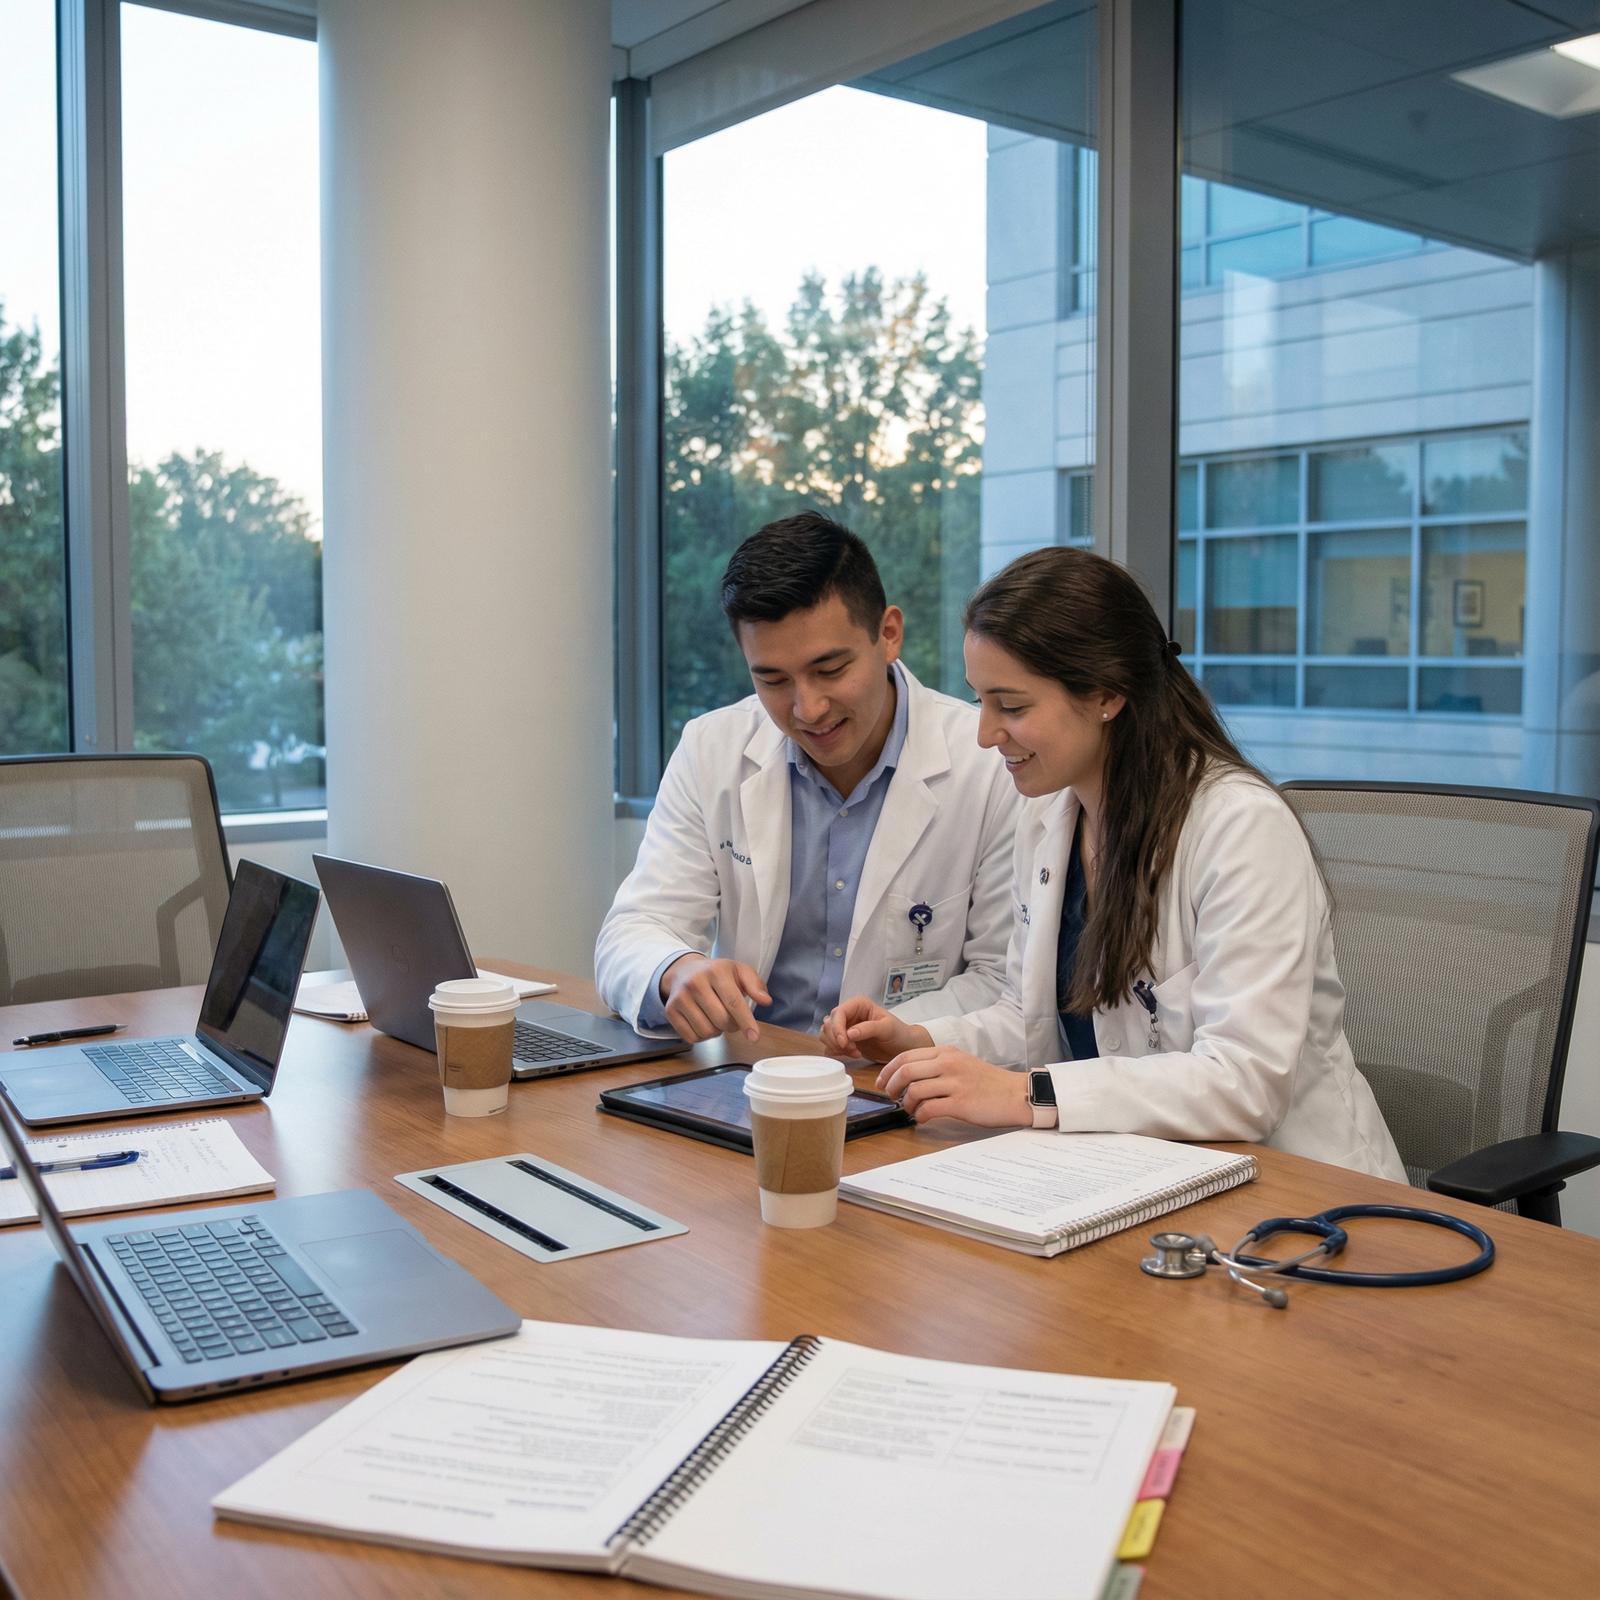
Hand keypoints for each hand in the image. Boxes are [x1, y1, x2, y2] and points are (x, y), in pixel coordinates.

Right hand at [660, 955, 770, 1043]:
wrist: (683, 970)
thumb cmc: (715, 974)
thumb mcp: (738, 971)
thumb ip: (755, 985)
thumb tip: (766, 1001)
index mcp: (716, 972)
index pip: (734, 1002)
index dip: (746, 1022)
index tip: (754, 1037)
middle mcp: (696, 983)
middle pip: (722, 1020)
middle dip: (732, 1025)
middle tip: (731, 1017)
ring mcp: (681, 998)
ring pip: (707, 1031)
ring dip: (716, 1031)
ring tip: (715, 1017)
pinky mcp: (671, 1011)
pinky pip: (691, 1037)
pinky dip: (701, 1036)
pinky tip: (703, 1021)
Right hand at [819, 995, 930, 1062]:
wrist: (903, 1047)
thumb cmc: (899, 1033)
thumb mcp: (887, 1029)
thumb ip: (868, 1029)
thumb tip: (849, 1033)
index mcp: (858, 1004)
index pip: (838, 1013)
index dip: (837, 1029)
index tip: (844, 1043)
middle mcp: (849, 1013)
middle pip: (829, 1024)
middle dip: (837, 1039)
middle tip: (853, 1050)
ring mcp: (845, 1026)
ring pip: (826, 1034)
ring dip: (836, 1046)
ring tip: (854, 1052)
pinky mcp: (844, 1039)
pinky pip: (830, 1044)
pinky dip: (837, 1051)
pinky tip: (853, 1054)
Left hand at [875, 1047, 1032, 1127]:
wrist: (1016, 1094)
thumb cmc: (989, 1082)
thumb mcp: (961, 1063)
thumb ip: (938, 1065)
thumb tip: (910, 1077)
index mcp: (946, 1052)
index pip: (906, 1056)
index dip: (888, 1070)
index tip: (882, 1082)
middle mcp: (948, 1064)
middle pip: (905, 1071)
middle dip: (891, 1086)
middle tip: (891, 1096)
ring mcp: (954, 1083)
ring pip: (914, 1090)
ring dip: (906, 1103)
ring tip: (911, 1110)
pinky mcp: (960, 1103)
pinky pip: (928, 1109)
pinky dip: (919, 1115)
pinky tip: (923, 1118)